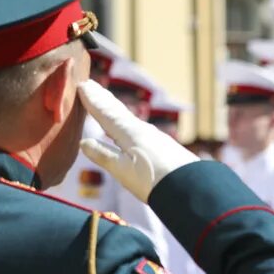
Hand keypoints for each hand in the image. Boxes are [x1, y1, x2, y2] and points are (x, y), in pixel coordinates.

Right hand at [78, 80, 197, 202]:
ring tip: (108, 104)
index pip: (106, 113)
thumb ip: (103, 155)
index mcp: (129, 132)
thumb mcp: (122, 170)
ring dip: (115, 110)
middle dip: (104, 99)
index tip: (82, 85)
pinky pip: (139, 129)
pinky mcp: (164, 149)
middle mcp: (142, 130)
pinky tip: (130, 130)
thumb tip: (84, 142)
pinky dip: (128, 123)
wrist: (191, 188)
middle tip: (92, 85)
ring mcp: (155, 138)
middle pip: (118, 111)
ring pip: (129, 119)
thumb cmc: (153, 180)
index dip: (93, 101)